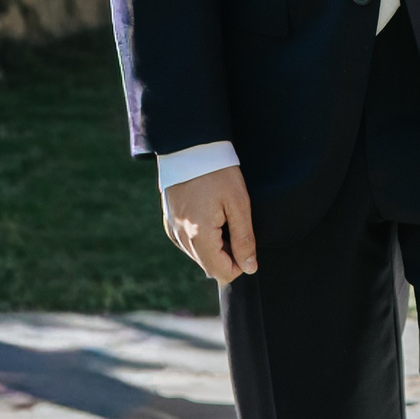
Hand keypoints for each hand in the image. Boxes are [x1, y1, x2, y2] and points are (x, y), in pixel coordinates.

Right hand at [162, 165, 258, 281]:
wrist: (190, 147)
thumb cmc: (218, 172)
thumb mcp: (239, 203)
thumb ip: (244, 239)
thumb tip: (250, 268)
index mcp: (199, 234)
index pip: (220, 271)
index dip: (240, 264)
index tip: (247, 243)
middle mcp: (181, 237)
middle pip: (209, 265)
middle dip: (228, 255)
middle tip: (236, 224)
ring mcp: (172, 229)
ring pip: (198, 255)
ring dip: (215, 245)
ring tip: (223, 216)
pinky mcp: (169, 222)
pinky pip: (188, 242)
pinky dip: (202, 237)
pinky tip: (210, 215)